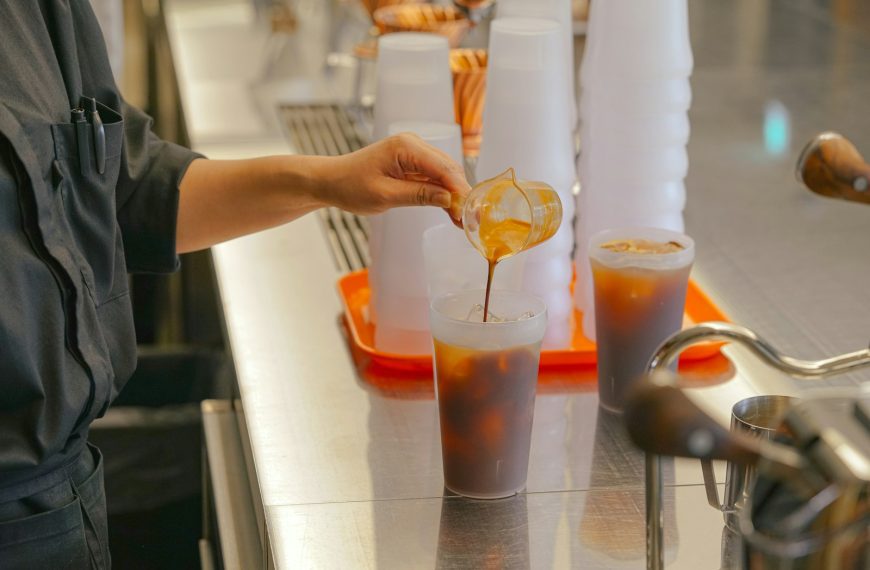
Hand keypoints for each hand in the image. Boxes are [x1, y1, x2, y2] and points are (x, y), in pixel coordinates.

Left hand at [318, 133, 470, 225]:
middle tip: (470, 220)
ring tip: (462, 220)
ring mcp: (414, 151)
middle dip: (461, 193)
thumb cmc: (351, 186)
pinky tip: (451, 210)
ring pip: (444, 173)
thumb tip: (449, 199)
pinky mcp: (412, 162)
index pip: (443, 167)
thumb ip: (419, 195)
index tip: (469, 212)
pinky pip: (434, 176)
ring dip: (454, 194)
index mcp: (406, 147)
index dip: (459, 190)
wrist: (332, 181)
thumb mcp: (385, 195)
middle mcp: (413, 144)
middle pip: (448, 168)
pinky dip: (443, 192)